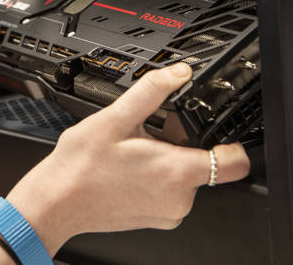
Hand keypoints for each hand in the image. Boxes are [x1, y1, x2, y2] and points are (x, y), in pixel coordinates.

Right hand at [5, 63, 250, 254]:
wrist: (56, 203)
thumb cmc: (80, 167)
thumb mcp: (115, 118)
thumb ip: (152, 92)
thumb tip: (177, 72)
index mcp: (176, 172)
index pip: (236, 162)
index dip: (233, 141)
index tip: (219, 128)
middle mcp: (179, 199)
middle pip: (206, 163)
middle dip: (184, 144)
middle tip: (152, 134)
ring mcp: (169, 212)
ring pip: (186, 177)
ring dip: (169, 160)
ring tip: (134, 152)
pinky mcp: (157, 219)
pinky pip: (171, 192)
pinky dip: (158, 177)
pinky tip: (130, 167)